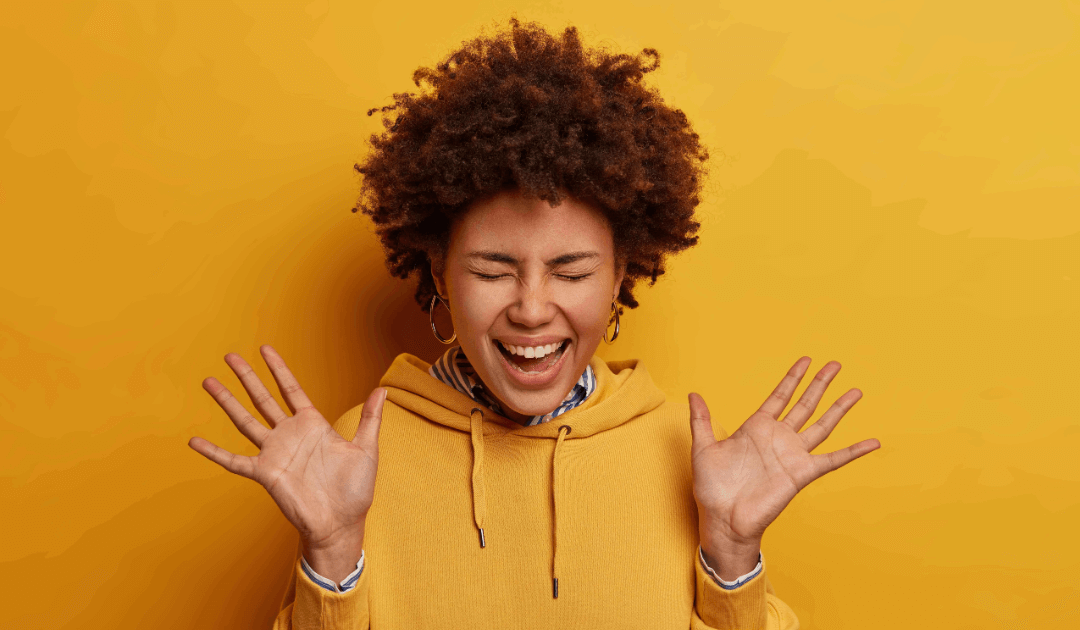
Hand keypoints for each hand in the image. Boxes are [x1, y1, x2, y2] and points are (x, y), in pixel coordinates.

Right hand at [188, 345, 384, 577]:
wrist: (341, 522)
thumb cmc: (355, 490)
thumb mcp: (366, 449)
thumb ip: (371, 418)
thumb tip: (382, 389)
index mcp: (313, 425)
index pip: (291, 390)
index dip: (279, 369)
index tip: (265, 349)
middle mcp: (290, 435)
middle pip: (263, 399)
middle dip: (247, 377)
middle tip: (229, 356)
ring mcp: (275, 453)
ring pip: (245, 421)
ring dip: (227, 402)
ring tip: (209, 382)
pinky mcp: (265, 474)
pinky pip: (234, 461)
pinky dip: (214, 452)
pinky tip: (194, 441)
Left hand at [688, 357, 878, 579]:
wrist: (723, 519)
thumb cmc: (712, 488)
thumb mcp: (703, 448)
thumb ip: (701, 420)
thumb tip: (694, 394)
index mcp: (756, 428)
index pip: (779, 396)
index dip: (792, 378)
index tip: (806, 360)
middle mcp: (778, 438)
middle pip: (805, 404)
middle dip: (820, 384)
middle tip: (835, 364)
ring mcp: (792, 455)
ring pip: (822, 425)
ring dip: (839, 408)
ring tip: (856, 391)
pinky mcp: (802, 473)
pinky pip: (834, 460)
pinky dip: (854, 451)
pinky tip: (872, 442)